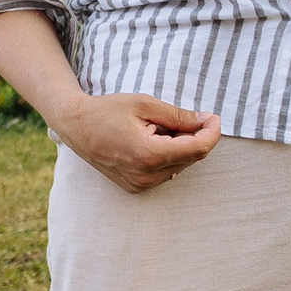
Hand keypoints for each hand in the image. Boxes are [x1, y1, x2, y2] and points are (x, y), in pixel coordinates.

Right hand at [51, 91, 222, 193]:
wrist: (76, 127)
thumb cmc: (107, 111)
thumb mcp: (145, 104)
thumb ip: (178, 115)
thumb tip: (205, 121)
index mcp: (148, 155)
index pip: (197, 149)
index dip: (212, 132)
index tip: (213, 117)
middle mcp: (146, 176)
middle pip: (191, 157)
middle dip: (195, 136)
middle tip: (184, 115)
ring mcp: (140, 185)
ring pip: (180, 166)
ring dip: (180, 146)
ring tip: (158, 128)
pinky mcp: (136, 187)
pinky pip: (166, 171)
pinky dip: (168, 155)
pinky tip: (152, 141)